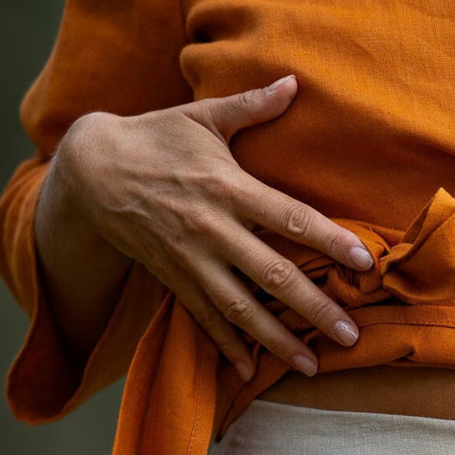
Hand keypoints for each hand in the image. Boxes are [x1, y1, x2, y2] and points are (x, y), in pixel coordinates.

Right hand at [44, 75, 372, 378]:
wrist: (91, 172)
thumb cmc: (155, 139)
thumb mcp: (201, 117)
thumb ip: (251, 106)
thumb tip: (294, 82)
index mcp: (228, 186)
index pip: (290, 217)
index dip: (329, 240)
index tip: (364, 262)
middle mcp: (212, 229)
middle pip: (273, 274)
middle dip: (314, 309)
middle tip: (349, 336)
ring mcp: (191, 260)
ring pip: (241, 308)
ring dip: (277, 341)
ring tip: (310, 368)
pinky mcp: (173, 279)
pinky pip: (204, 319)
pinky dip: (226, 347)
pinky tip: (249, 372)